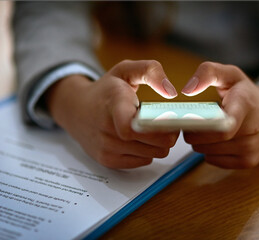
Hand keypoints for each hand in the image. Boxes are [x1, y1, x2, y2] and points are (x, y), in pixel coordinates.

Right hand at [46, 60, 179, 167]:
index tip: (167, 118)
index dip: (155, 127)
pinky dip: (148, 151)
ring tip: (149, 127)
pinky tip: (139, 138)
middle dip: (168, 132)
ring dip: (159, 142)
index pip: (130, 127)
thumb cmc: (106, 90)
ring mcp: (107, 148)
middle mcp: (108, 129)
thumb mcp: (126, 70)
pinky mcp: (109, 161)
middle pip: (157, 143)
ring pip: (155, 153)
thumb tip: (170, 92)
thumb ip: (151, 71)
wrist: (76, 109)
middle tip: (164, 120)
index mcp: (114, 103)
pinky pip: (145, 161)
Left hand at [182, 62, 258, 168]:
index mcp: (245, 105)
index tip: (189, 118)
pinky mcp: (248, 162)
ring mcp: (251, 149)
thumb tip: (188, 90)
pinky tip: (216, 140)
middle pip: (208, 140)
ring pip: (206, 151)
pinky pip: (212, 160)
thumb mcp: (230, 74)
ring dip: (199, 142)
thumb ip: (208, 72)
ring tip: (208, 128)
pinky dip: (208, 151)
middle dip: (193, 132)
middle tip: (193, 121)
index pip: (223, 126)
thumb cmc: (247, 93)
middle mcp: (252, 130)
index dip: (202, 126)